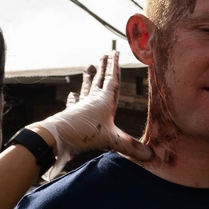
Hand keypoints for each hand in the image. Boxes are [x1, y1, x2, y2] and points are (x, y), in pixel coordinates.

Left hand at [34, 50, 152, 177]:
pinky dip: (74, 99)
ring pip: (86, 88)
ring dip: (89, 78)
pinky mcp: (70, 114)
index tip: (114, 52)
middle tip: (103, 54)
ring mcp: (81, 106)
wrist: (57, 137)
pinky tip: (72, 95)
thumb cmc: (85, 133)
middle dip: (103, 67)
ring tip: (89, 67)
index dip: (114, 66)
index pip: (112, 80)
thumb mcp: (111, 140)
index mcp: (105, 101)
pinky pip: (73, 103)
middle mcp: (93, 100)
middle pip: (99, 80)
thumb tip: (151, 156)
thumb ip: (130, 147)